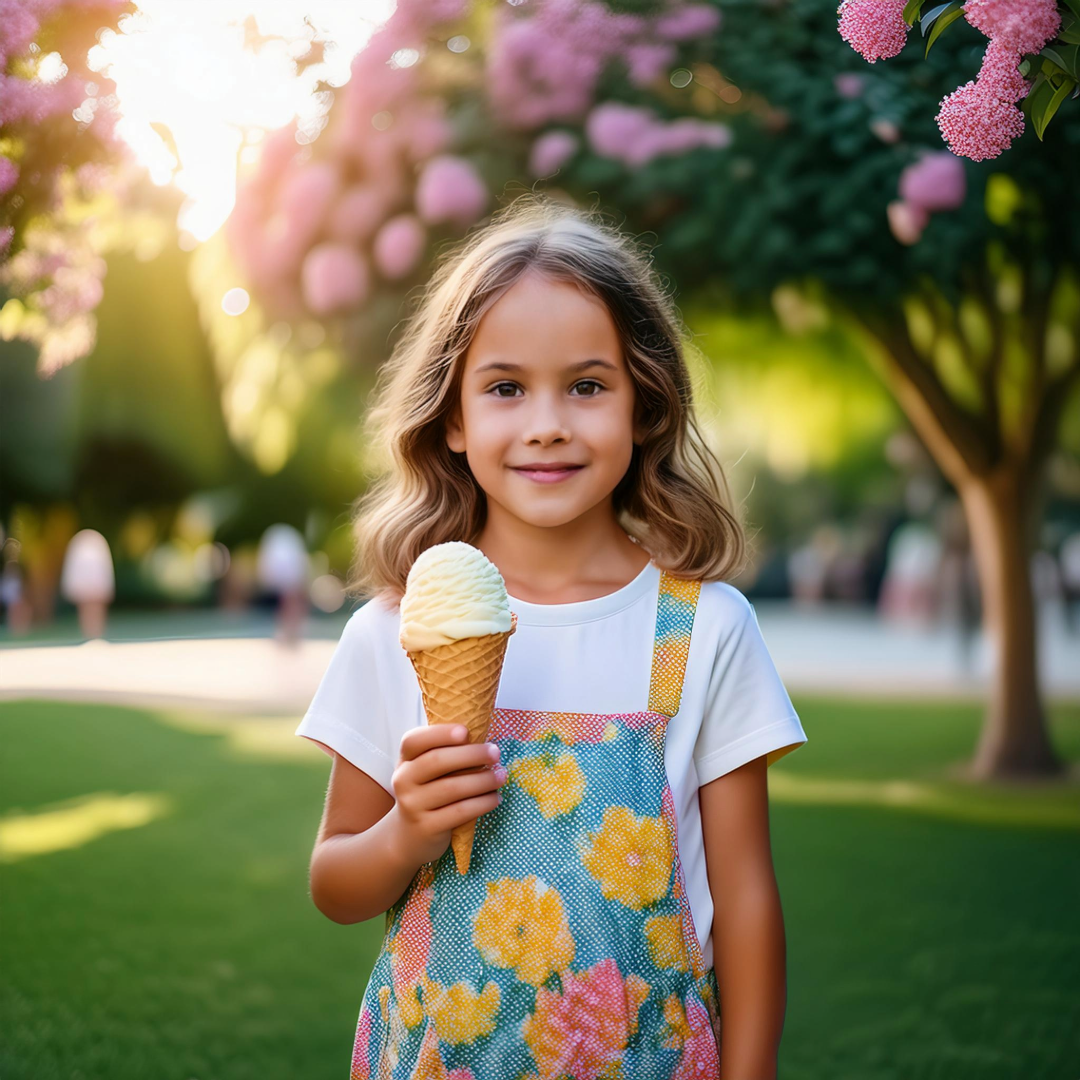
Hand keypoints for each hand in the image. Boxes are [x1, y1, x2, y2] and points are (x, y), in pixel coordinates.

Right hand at [389, 723, 506, 865]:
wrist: (408, 837)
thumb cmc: (428, 794)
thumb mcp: (427, 772)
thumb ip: (446, 754)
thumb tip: (485, 740)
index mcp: (405, 760)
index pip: (414, 740)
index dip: (439, 734)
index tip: (466, 732)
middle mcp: (403, 780)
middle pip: (437, 761)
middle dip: (471, 754)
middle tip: (496, 753)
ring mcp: (412, 805)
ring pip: (452, 788)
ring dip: (483, 780)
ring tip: (501, 776)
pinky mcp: (426, 827)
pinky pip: (460, 811)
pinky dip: (482, 803)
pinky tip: (496, 798)